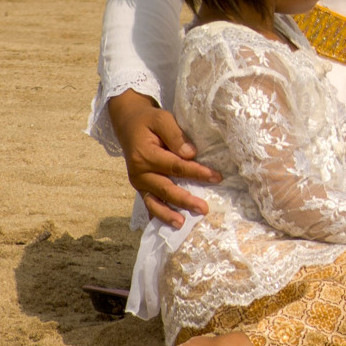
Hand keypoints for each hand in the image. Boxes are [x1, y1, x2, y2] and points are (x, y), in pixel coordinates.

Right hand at [105, 89, 219, 226]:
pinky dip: (159, 215)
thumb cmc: (149, 121)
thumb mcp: (162, 119)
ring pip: (154, 202)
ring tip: (182, 224)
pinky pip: (149, 203)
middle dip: (185, 200)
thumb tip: (191, 154)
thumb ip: (176, 136)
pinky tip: (169, 226)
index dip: (196, 172)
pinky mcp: (140, 187)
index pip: (175, 166)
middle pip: (166, 189)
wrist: (129, 124)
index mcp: (145, 155)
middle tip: (204, 209)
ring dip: (168, 215)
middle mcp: (139, 172)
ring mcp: (138, 182)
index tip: (216, 177)